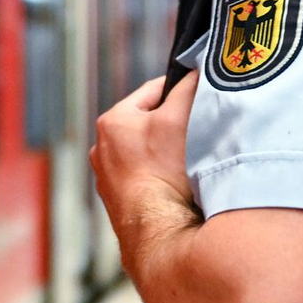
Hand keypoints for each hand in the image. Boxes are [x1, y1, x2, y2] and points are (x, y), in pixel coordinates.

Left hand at [90, 70, 199, 236]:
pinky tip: (178, 185)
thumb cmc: (164, 172)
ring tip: (189, 161)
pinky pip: (146, 179)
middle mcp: (102, 150)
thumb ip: (187, 88)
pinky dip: (162, 177)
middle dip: (173, 124)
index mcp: (112, 122)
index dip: (181, 89)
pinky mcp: (120, 203)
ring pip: (147, 153)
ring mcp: (108, 179)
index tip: (200, 95)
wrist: (158, 230)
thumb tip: (195, 72)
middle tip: (198, 131)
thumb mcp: (179, 117)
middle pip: (149, 123)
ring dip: (168, 153)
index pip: (153, 91)